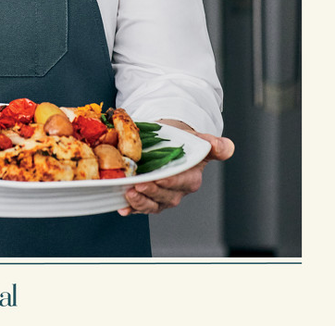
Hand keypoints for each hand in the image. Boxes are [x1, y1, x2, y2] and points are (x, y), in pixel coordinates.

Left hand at [118, 121, 233, 215]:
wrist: (168, 143)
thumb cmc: (184, 142)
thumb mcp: (199, 140)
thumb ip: (213, 145)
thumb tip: (227, 147)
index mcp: (191, 178)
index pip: (182, 182)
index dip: (171, 182)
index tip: (159, 177)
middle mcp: (177, 191)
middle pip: (165, 196)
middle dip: (151, 192)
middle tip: (138, 185)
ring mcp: (162, 197)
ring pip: (153, 205)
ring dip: (140, 202)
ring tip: (128, 194)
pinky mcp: (148, 198)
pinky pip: (140, 207)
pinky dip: (131, 208)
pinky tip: (122, 207)